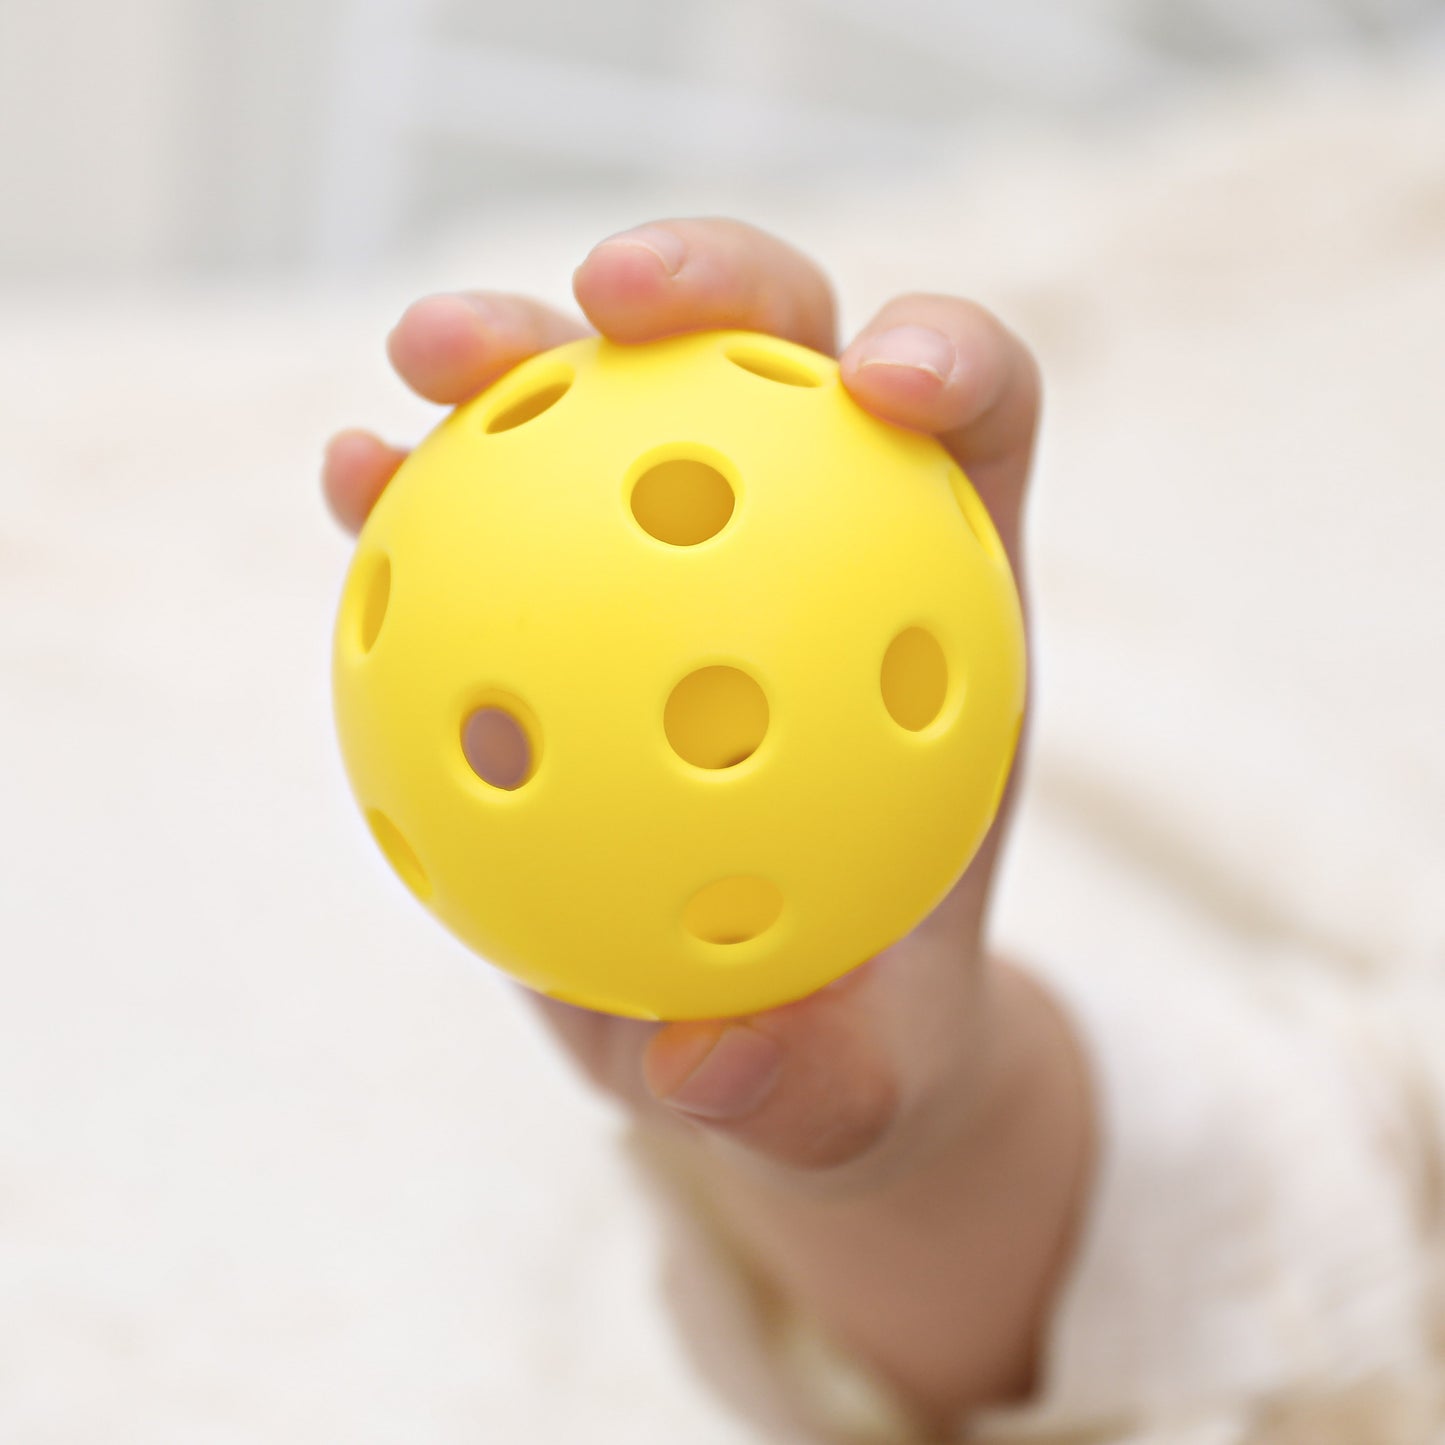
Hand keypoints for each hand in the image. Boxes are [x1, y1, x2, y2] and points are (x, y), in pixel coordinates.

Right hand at [324, 216, 1045, 1183]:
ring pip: (609, 402)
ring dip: (517, 353)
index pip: (974, 423)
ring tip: (415, 366)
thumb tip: (712, 1064)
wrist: (770, 1040)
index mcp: (936, 611)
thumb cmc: (843, 1044)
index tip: (883, 382)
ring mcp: (681, 559)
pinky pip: (495, 521)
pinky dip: (427, 492)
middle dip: (706, 282)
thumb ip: (811, 1086)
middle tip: (601, 300)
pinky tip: (351, 489)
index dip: (947, 356)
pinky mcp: (570, 600)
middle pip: (781, 351)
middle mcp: (818, 547)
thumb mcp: (850, 1098)